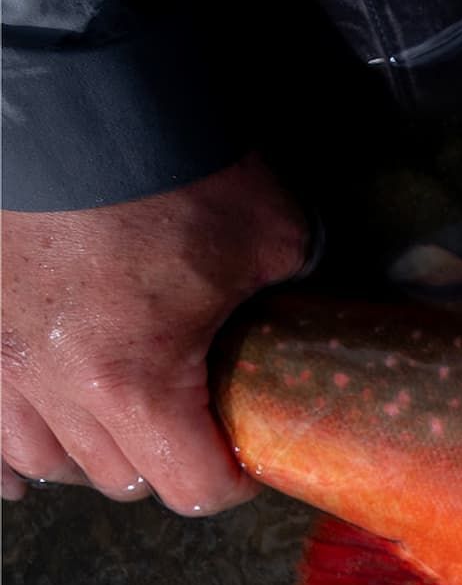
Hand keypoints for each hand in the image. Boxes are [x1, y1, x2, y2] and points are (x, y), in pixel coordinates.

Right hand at [2, 156, 308, 512]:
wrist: (80, 98)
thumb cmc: (178, 172)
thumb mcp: (271, 245)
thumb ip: (286, 300)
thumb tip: (307, 320)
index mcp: (131, 379)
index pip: (189, 486)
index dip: (232, 479)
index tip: (248, 456)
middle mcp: (51, 382)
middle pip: (116, 476)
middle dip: (166, 462)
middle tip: (197, 430)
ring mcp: (0, 356)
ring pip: (43, 455)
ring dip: (92, 452)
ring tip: (129, 426)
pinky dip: (14, 445)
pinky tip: (30, 468)